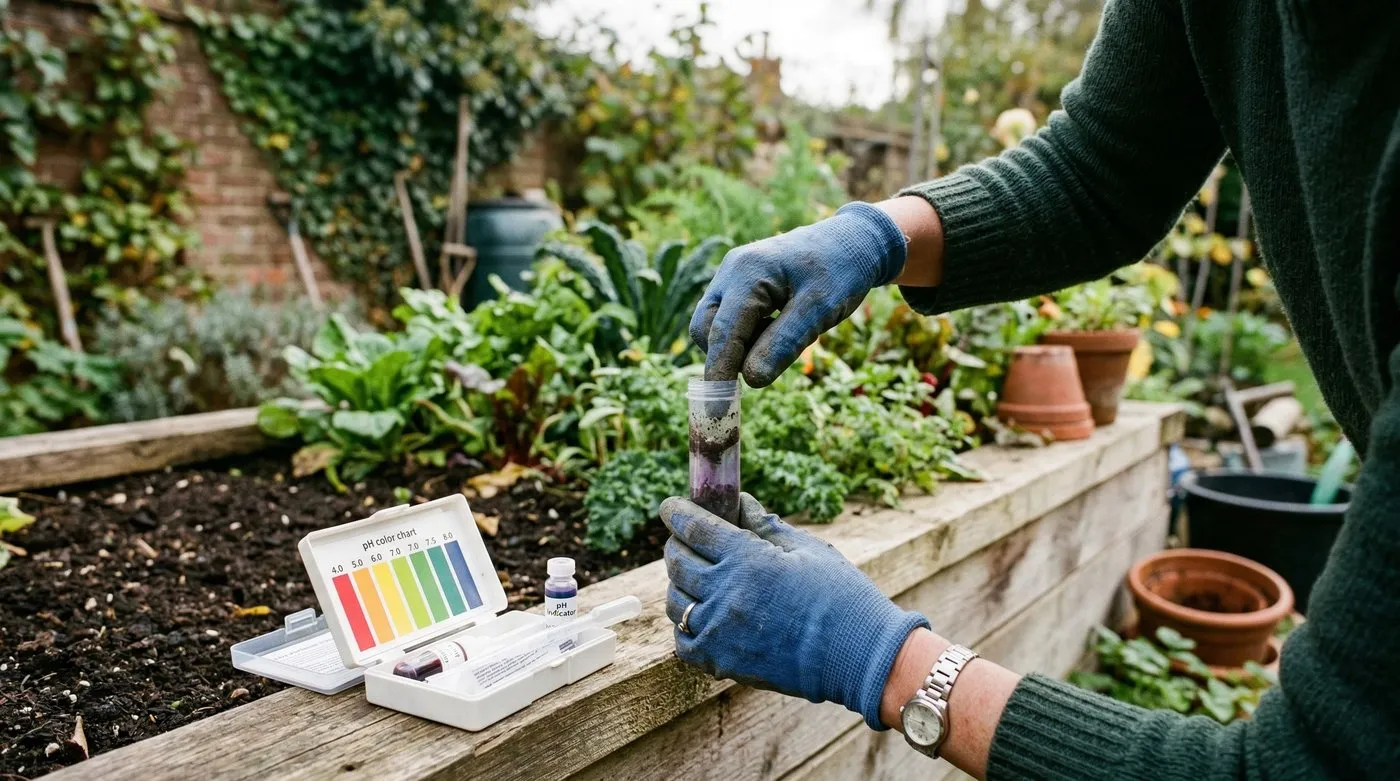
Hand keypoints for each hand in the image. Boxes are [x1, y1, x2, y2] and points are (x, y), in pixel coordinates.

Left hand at [660, 493, 928, 728]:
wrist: (859, 655)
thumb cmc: (841, 596)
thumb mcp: (807, 549)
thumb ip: (766, 526)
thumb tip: (740, 502)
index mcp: (748, 559)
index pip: (695, 527)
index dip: (677, 513)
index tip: (670, 506)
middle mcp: (727, 594)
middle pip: (678, 562)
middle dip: (676, 544)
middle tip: (683, 539)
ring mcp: (722, 631)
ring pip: (676, 602)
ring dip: (677, 584)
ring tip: (691, 578)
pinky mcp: (725, 662)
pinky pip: (685, 643)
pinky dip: (685, 626)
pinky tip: (699, 616)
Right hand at [689, 202, 907, 385]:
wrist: (853, 241)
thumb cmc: (841, 272)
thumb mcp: (819, 310)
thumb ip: (784, 344)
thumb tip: (751, 380)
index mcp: (748, 273)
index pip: (723, 332)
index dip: (719, 372)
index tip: (717, 409)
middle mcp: (731, 271)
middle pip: (705, 328)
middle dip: (726, 357)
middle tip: (768, 365)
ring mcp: (731, 275)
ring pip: (714, 324)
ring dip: (740, 344)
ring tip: (784, 334)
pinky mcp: (738, 283)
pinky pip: (729, 317)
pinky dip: (747, 333)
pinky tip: (779, 326)